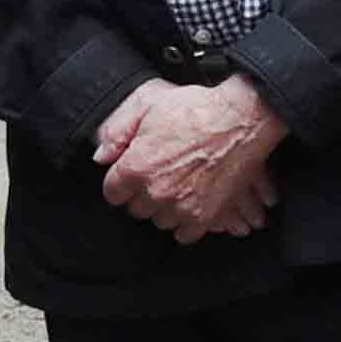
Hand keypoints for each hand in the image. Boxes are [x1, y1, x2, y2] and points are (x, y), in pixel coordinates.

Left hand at [92, 76, 284, 246]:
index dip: (122, 182)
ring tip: (179, 185)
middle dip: (143, 194)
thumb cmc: (195, 109)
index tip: (134, 174)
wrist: (240, 120)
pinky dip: (186, 222)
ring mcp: (180, 207)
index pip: (112, 193)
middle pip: (136, 209)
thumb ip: (118, 133)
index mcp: (135, 167)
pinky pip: (183, 234)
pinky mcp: (204, 217)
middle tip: (161, 174)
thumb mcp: (148, 107)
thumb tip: (100, 157)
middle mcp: (154, 192)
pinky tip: (191, 202)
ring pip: (159, 221)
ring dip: (165, 208)